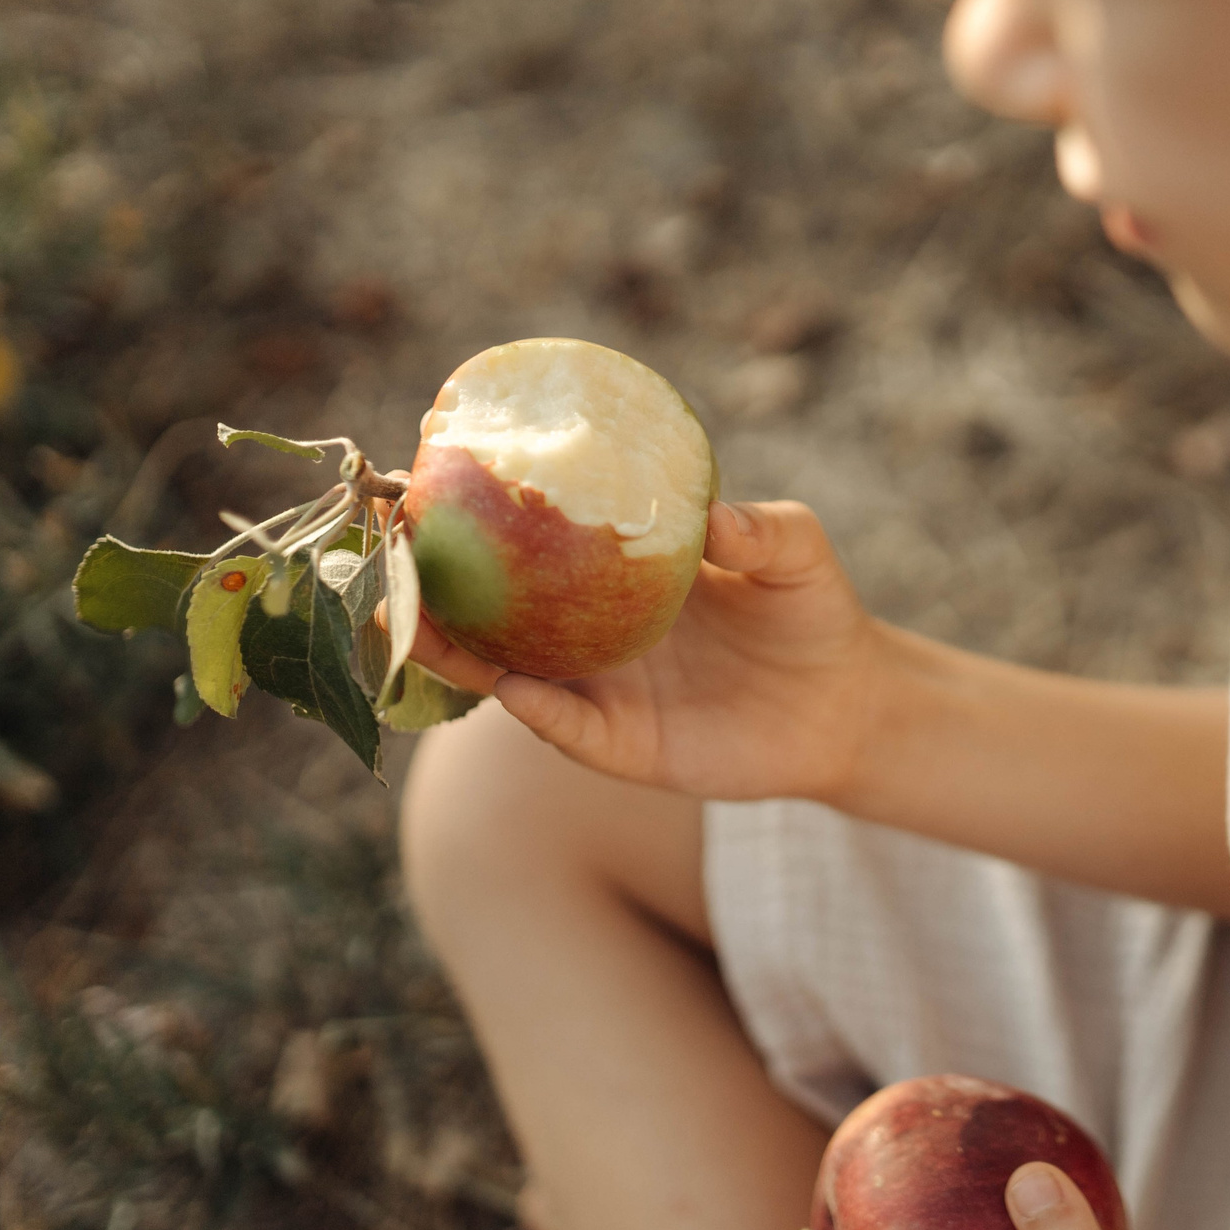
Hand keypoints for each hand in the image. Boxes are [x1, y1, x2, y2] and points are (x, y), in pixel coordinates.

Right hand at [408, 497, 889, 802]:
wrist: (850, 705)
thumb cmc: (814, 613)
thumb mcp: (796, 552)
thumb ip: (763, 530)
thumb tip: (715, 519)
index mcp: (614, 574)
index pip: (528, 544)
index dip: (472, 519)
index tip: (416, 482)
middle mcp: (589, 633)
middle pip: (490, 613)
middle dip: (428, 590)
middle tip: (379, 555)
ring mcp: (602, 692)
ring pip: (506, 674)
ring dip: (455, 654)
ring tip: (406, 624)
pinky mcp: (627, 747)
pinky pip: (569, 729)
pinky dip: (538, 710)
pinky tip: (511, 687)